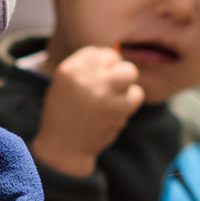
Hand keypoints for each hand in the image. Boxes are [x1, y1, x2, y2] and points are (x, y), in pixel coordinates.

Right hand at [29, 45, 143, 176]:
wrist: (63, 148)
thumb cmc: (65, 115)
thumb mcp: (65, 85)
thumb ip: (86, 70)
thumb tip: (116, 55)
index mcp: (69, 69)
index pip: (98, 52)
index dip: (105, 64)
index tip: (101, 78)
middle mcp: (85, 76)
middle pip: (116, 58)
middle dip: (117, 71)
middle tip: (112, 87)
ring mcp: (102, 91)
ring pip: (130, 73)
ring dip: (126, 86)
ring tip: (115, 100)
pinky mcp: (116, 107)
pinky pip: (136, 95)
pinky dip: (130, 104)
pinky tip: (117, 112)